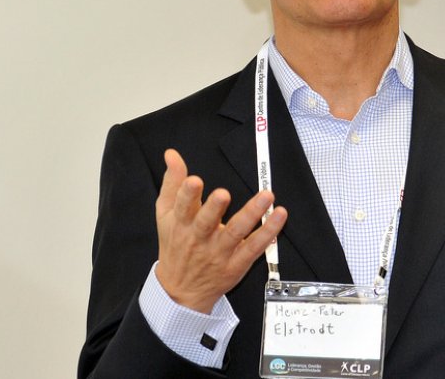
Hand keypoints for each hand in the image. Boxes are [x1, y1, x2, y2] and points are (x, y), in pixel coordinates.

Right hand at [153, 148, 287, 313]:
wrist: (180, 289)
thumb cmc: (175, 245)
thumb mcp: (166, 214)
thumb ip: (172, 183)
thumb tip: (172, 155)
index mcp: (181, 224)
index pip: (182, 207)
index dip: (187, 194)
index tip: (194, 180)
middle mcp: (199, 238)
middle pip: (206, 222)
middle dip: (214, 208)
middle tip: (224, 194)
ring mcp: (219, 252)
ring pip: (236, 233)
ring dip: (252, 214)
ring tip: (267, 197)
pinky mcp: (236, 264)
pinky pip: (254, 247)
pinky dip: (268, 233)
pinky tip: (279, 217)